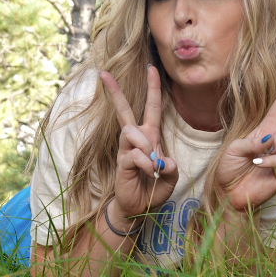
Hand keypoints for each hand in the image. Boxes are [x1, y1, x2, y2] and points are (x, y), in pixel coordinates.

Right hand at [100, 64, 178, 221]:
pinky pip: (134, 155)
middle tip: (103, 73)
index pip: (152, 108)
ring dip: (144, 146)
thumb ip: (172, 166)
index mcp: (150, 136)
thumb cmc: (155, 189)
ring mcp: (126, 150)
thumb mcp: (172, 177)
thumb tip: (160, 159)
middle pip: (125, 111)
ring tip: (152, 165)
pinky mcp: (122, 162)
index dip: (152, 88)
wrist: (139, 209)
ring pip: (132, 132)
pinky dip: (146, 164)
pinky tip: (148, 173)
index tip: (150, 67)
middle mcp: (136, 139)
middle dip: (115, 91)